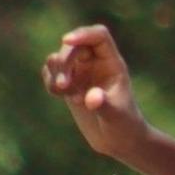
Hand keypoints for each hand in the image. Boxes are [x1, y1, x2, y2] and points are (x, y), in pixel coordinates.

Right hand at [42, 24, 149, 159]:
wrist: (118, 141)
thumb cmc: (125, 126)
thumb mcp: (116, 117)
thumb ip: (104, 105)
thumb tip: (91, 98)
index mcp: (112, 63)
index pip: (98, 36)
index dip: (82, 34)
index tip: (67, 40)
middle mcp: (95, 63)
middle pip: (73, 46)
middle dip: (64, 61)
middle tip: (64, 85)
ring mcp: (80, 73)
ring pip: (58, 58)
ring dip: (55, 73)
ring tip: (64, 94)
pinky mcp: (68, 85)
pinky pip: (50, 73)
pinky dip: (49, 81)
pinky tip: (58, 95)